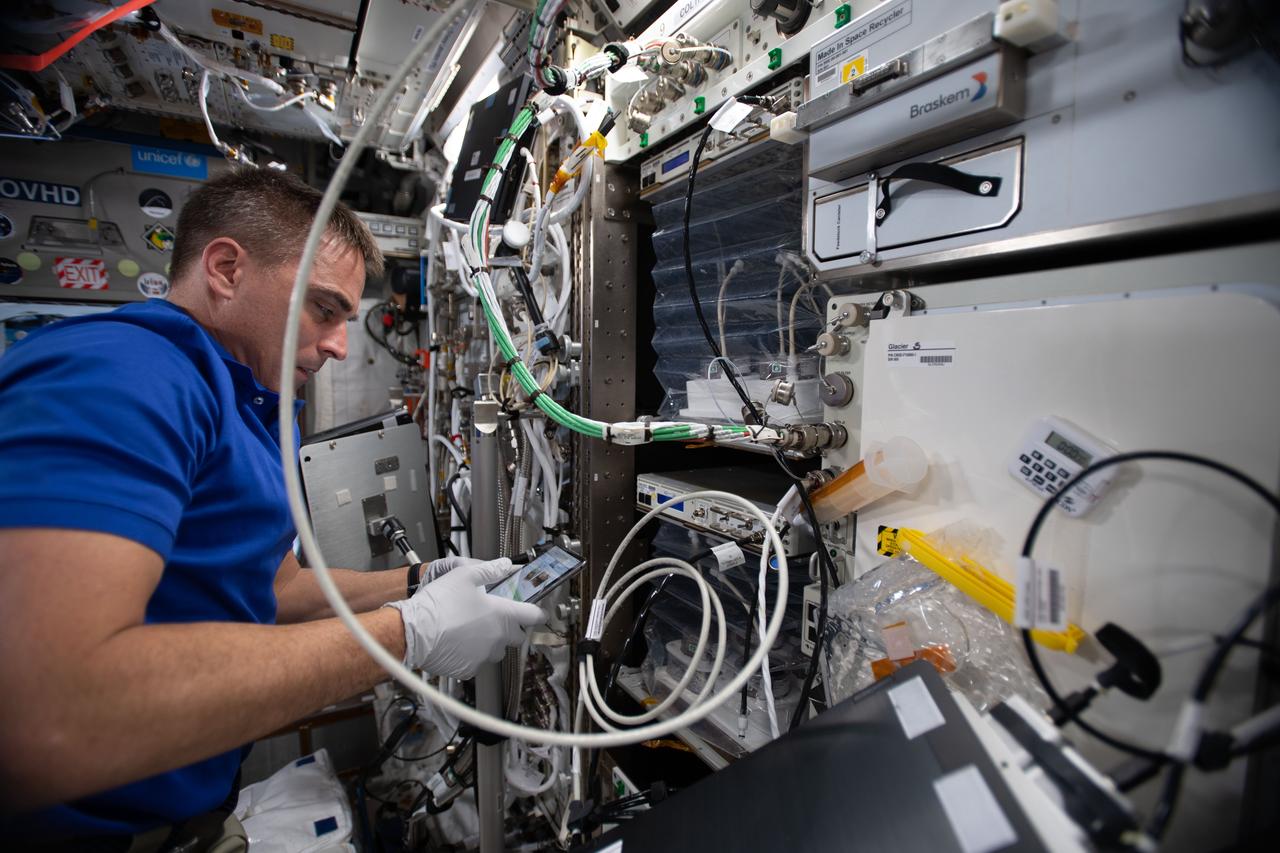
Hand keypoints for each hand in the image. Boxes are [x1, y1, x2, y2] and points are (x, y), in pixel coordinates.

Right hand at [385, 558, 543, 678]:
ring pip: (496, 650)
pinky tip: (458, 642)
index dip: (537, 612)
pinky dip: (472, 655)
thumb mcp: (465, 576)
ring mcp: (484, 657)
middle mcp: (498, 639)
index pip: (534, 616)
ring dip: (491, 641)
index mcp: (502, 615)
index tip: (537, 611)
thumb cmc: (439, 604)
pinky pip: (477, 662)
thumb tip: (505, 565)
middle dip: (510, 628)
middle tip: (495, 617)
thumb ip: (490, 570)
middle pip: (516, 636)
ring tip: (472, 630)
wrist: (414, 632)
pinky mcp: (469, 670)